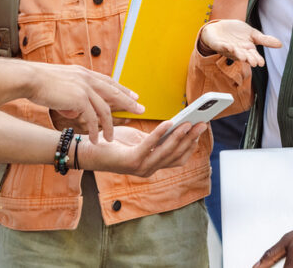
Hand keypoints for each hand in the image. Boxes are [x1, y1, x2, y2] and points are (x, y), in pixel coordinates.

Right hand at [27, 64, 142, 143]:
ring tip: (111, 138)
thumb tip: (76, 108)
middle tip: (141, 109)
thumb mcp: (62, 82)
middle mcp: (87, 79)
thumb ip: (73, 93)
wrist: (30, 78)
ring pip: (104, 109)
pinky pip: (91, 118)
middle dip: (129, 102)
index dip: (122, 89)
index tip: (133, 95)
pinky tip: (94, 140)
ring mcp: (84, 88)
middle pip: (114, 92)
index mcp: (84, 73)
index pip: (108, 81)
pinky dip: (94, 130)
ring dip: (109, 126)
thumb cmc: (41, 82)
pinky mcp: (79, 99)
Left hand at [87, 122, 206, 176]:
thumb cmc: (114, 143)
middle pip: (176, 155)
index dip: (191, 145)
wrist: (89, 150)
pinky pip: (149, 146)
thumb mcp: (138, 139)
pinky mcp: (130, 161)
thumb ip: (155, 137)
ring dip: (180, 137)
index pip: (179, 158)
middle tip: (202, 124)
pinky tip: (169, 122)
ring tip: (189, 123)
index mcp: (153, 165)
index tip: (201, 130)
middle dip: (191, 139)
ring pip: (166, 152)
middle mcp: (149, 169)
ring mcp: (140, 167)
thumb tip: (175, 124)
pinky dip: (160, 134)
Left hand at [199, 19, 282, 66]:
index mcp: (247, 49)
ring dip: (238, 54)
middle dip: (248, 59)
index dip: (257, 59)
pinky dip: (224, 46)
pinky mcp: (218, 44)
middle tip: (253, 63)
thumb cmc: (236, 32)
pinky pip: (221, 46)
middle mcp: (238, 51)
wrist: (219, 27)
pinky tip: (228, 46)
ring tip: (243, 56)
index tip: (261, 63)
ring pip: (234, 52)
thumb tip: (280, 44)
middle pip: (244, 56)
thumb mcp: (253, 34)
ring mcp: (228, 48)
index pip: (253, 55)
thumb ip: (265, 40)